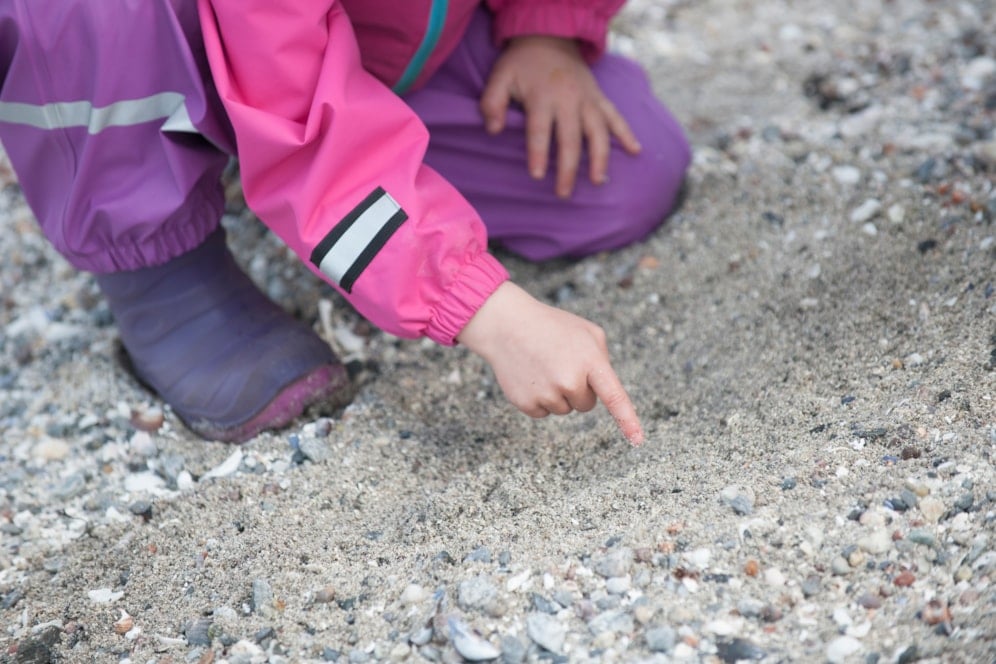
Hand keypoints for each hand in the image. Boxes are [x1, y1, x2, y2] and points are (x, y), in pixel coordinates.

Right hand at [456, 282, 644, 445]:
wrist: (507, 325)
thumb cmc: (551, 326)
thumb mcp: (587, 332)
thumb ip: (602, 359)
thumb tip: (603, 388)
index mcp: (590, 361)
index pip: (615, 397)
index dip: (628, 421)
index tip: (637, 441)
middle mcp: (570, 380)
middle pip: (586, 405)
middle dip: (578, 390)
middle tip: (560, 364)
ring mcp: (547, 393)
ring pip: (564, 409)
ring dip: (557, 393)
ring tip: (543, 367)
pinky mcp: (527, 403)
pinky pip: (544, 412)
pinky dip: (539, 398)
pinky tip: (531, 376)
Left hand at [480, 35, 641, 197]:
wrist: (550, 35)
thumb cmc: (522, 63)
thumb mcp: (499, 76)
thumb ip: (492, 102)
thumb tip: (494, 130)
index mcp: (542, 96)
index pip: (540, 129)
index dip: (539, 153)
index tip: (538, 175)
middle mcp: (569, 99)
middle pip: (571, 138)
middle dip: (569, 168)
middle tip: (564, 193)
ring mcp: (588, 99)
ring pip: (598, 131)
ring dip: (600, 158)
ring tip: (598, 181)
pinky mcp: (599, 97)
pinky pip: (616, 116)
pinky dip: (627, 133)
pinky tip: (636, 151)